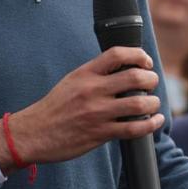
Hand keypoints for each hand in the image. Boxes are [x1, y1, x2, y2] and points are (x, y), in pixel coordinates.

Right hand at [0, 47, 164, 172]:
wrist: (32, 133)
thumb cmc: (55, 107)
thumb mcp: (72, 81)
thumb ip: (96, 74)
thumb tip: (124, 68)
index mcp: (85, 74)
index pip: (117, 54)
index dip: (138, 55)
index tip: (146, 63)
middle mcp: (92, 91)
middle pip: (135, 77)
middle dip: (151, 79)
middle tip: (152, 83)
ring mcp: (97, 113)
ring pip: (139, 104)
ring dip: (153, 103)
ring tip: (153, 103)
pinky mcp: (100, 133)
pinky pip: (134, 128)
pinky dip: (150, 124)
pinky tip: (154, 121)